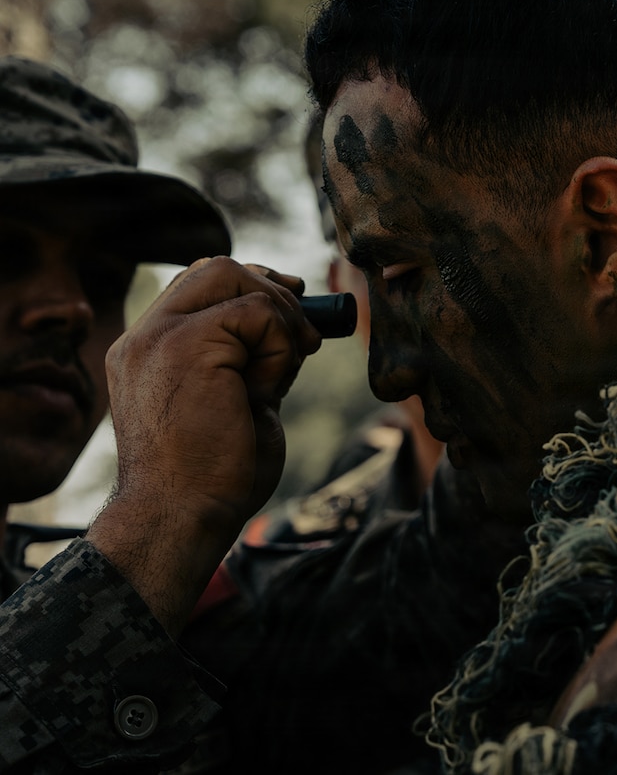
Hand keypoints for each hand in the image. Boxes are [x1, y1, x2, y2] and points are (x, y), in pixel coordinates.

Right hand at [86, 257, 321, 633]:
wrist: (181, 516)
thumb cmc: (212, 477)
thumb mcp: (239, 402)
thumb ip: (253, 360)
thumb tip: (295, 326)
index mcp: (150, 350)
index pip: (199, 285)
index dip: (252, 286)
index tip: (293, 308)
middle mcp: (145, 336)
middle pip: (215, 267)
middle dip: (271, 290)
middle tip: (304, 336)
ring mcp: (159, 336)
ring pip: (235, 277)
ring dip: (279, 321)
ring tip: (281, 373)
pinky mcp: (186, 345)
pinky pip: (256, 312)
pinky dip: (280, 344)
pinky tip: (267, 387)